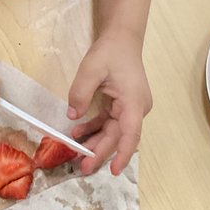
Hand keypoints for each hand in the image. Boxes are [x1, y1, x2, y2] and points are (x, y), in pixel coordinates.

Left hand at [67, 31, 152, 175]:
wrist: (122, 38)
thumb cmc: (111, 52)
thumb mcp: (91, 70)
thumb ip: (81, 93)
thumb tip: (73, 116)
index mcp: (134, 102)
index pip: (130, 134)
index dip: (122, 154)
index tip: (114, 171)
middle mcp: (136, 109)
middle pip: (119, 136)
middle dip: (101, 153)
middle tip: (83, 168)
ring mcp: (130, 108)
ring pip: (113, 132)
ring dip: (96, 142)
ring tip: (77, 155)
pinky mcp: (123, 105)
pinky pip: (110, 122)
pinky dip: (95, 128)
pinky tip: (78, 133)